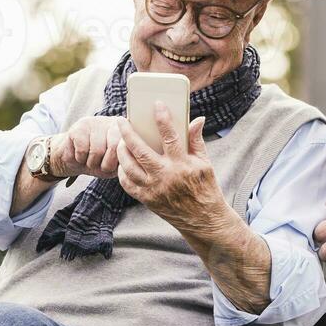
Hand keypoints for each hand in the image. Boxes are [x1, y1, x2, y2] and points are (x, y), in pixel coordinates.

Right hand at [50, 116, 126, 178]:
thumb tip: (126, 158)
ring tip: (89, 159)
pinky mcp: (78, 127)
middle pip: (114, 148)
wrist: (74, 160)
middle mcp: (113, 122)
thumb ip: (125, 161)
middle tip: (99, 164)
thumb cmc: (99, 163)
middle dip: (105, 164)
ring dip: (91, 163)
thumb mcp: (116, 166)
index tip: (110, 165)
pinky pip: (82, 150)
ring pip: (97, 151)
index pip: (127, 148)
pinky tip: (79, 154)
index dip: (116, 163)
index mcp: (127, 132)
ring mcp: (95, 122)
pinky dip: (79, 158)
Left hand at [114, 101, 218, 225]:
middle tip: (121, 120)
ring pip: (129, 167)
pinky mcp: (146, 199)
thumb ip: (196, 141)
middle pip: (140, 151)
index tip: (157, 104)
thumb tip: (197, 119)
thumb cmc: (205, 188)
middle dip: (127, 133)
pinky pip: (127, 183)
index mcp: (182, 164)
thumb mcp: (205, 163)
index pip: (171, 137)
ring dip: (121, 151)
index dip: (163, 119)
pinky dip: (122, 171)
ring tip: (120, 140)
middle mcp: (165, 176)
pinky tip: (123, 162)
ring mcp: (153, 189)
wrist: (203, 220)